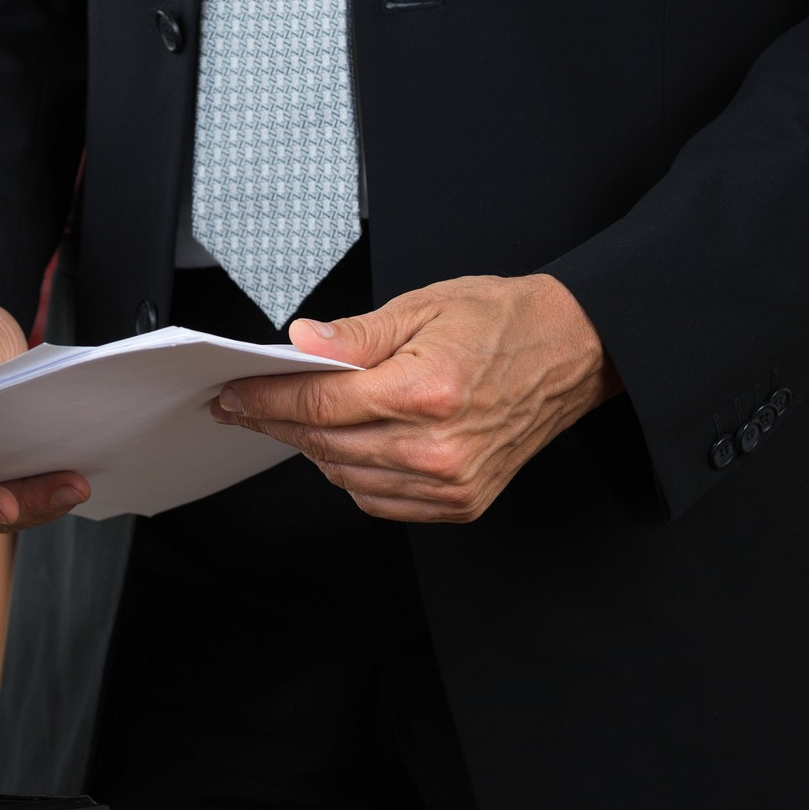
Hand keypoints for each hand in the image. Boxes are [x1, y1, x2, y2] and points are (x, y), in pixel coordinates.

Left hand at [211, 274, 619, 522]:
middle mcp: (437, 446)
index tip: (234, 393)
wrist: (574, 352)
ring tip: (294, 419)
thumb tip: (301, 345)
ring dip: (313, 448)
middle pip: (325, 443)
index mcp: (425, 391)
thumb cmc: (503, 324)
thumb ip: (355, 335)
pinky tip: (345, 446)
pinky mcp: (460, 503)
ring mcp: (450, 482)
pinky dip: (351, 475)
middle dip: (276, 422)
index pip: (320, 403)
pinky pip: (378, 500)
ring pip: (346, 477)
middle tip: (244, 406)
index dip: (267, 399)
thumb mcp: (424, 306)